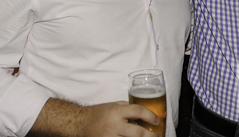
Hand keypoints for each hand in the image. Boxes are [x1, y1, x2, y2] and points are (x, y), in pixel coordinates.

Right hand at [30, 99, 162, 136]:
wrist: (80, 123)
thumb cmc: (98, 113)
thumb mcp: (113, 105)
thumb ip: (127, 107)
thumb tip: (143, 112)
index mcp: (116, 112)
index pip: (138, 111)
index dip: (150, 115)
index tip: (156, 120)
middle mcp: (114, 125)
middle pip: (138, 133)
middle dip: (151, 136)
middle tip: (158, 136)